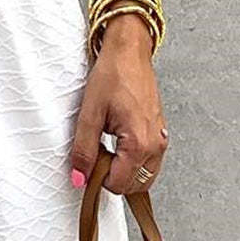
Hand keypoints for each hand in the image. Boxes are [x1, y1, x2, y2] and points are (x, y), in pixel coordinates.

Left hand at [69, 21, 167, 196]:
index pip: (119, 185)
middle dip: (113, 177)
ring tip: (107, 148)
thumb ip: (84, 150)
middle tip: (97, 153)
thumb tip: (79, 179)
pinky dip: (134, 162)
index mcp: (139, 143)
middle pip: (134, 186)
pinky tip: (118, 144)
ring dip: (124, 172)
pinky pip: (149, 163)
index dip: (98, 180)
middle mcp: (155, 145)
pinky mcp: (160, 134)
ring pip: (144, 177)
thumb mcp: (90, 114)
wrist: (129, 53)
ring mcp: (161, 140)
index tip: (88, 162)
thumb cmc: (112, 76)